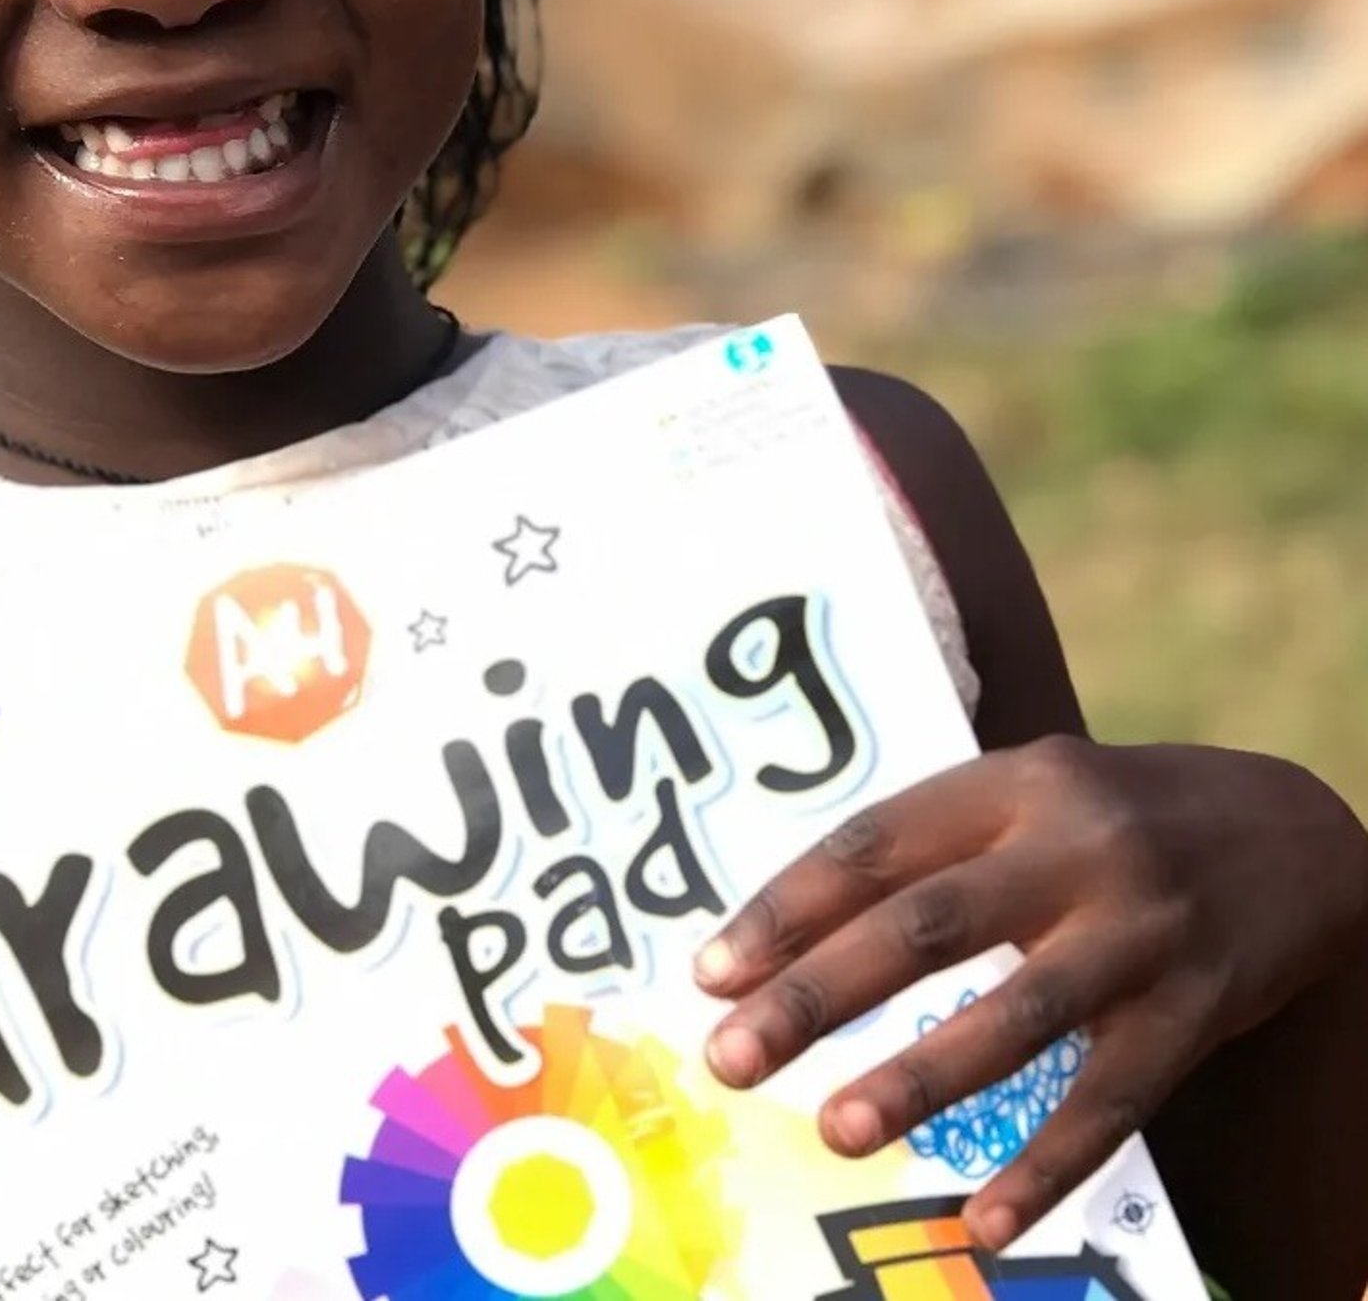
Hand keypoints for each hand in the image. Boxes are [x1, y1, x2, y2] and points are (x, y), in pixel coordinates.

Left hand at [693, 736, 1367, 1250]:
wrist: (1294, 831)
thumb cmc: (1116, 816)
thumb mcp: (1031, 790)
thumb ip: (934, 842)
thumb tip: (794, 928)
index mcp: (1012, 782)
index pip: (875, 844)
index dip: (786, 908)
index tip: (710, 972)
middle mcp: (1073, 847)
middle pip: (926, 924)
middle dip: (817, 994)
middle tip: (731, 1056)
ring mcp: (1140, 930)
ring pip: (1017, 1015)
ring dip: (919, 1079)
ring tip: (836, 1129)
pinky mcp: (1196, 1011)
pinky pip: (1112, 1101)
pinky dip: (1048, 1166)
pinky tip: (987, 1222)